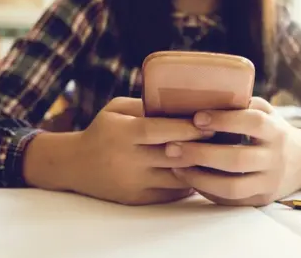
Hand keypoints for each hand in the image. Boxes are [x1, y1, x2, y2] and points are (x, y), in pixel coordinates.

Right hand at [68, 97, 211, 204]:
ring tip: (220, 156)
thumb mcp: (116, 109)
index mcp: (122, 133)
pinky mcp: (137, 199)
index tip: (210, 122)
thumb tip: (184, 101)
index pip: (159, 130)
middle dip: (201, 147)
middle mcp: (127, 160)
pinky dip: (189, 182)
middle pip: (173, 155)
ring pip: (176, 177)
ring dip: (200, 168)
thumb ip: (146, 105)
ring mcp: (133, 182)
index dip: (186, 127)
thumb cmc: (103, 131)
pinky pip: (171, 193)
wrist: (74, 166)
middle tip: (226, 138)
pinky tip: (202, 172)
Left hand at [166, 97, 300, 206]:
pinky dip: (207, 190)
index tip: (196, 117)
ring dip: (199, 177)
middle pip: (237, 159)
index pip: (252, 123)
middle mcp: (275, 158)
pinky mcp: (260, 199)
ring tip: (175, 166)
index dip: (224, 120)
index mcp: (276, 131)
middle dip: (201, 153)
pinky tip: (189, 178)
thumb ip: (242, 103)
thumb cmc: (274, 131)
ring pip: (232, 186)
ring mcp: (268, 182)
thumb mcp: (267, 112)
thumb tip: (203, 92)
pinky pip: (230, 200)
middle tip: (171, 147)